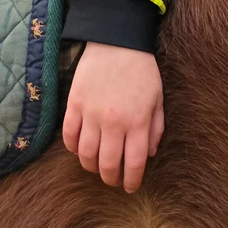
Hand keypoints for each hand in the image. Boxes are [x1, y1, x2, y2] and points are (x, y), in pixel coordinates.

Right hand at [62, 42, 163, 192]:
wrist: (116, 40)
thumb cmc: (142, 70)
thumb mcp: (158, 98)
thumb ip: (156, 128)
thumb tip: (148, 154)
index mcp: (137, 121)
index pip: (133, 163)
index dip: (131, 180)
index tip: (130, 187)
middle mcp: (114, 122)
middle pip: (107, 164)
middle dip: (110, 178)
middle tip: (113, 180)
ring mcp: (91, 114)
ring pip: (86, 155)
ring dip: (91, 166)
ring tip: (96, 166)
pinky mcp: (75, 104)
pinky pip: (69, 136)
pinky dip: (73, 148)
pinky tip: (80, 149)